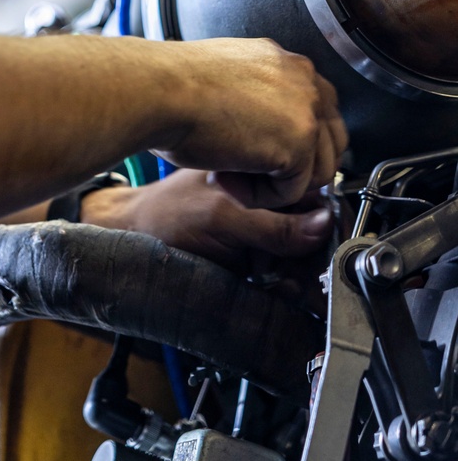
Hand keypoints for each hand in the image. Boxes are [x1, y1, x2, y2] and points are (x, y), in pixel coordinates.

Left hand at [79, 169, 332, 271]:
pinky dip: (287, 284)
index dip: (326, 228)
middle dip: (312, 256)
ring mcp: (263, 230)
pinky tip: (274, 285)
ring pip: (305, 258)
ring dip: (301, 274)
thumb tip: (325, 224)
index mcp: (265, 175)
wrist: (135, 241)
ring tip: (281, 279)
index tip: (324, 251)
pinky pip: (287, 275)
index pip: (316, 200)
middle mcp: (269, 201)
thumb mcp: (222, 214)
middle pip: (315, 233)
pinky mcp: (256, 258)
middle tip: (297, 271)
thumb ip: (272, 223)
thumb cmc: (168, 214)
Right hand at [148, 37, 347, 206]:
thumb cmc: (170, 86)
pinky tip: (225, 178)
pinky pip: (292, 191)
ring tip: (227, 174)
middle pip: (328, 142)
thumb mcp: (225, 78)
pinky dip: (258, 197)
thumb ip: (258, 96)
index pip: (317, 111)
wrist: (157, 91)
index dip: (293, 144)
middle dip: (292, 168)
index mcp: (285, 61)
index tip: (258, 157)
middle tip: (245, 172)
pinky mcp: (299, 143)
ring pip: (313, 171)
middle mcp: (304, 78)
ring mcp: (306, 109)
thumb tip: (270, 126)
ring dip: (272, 185)